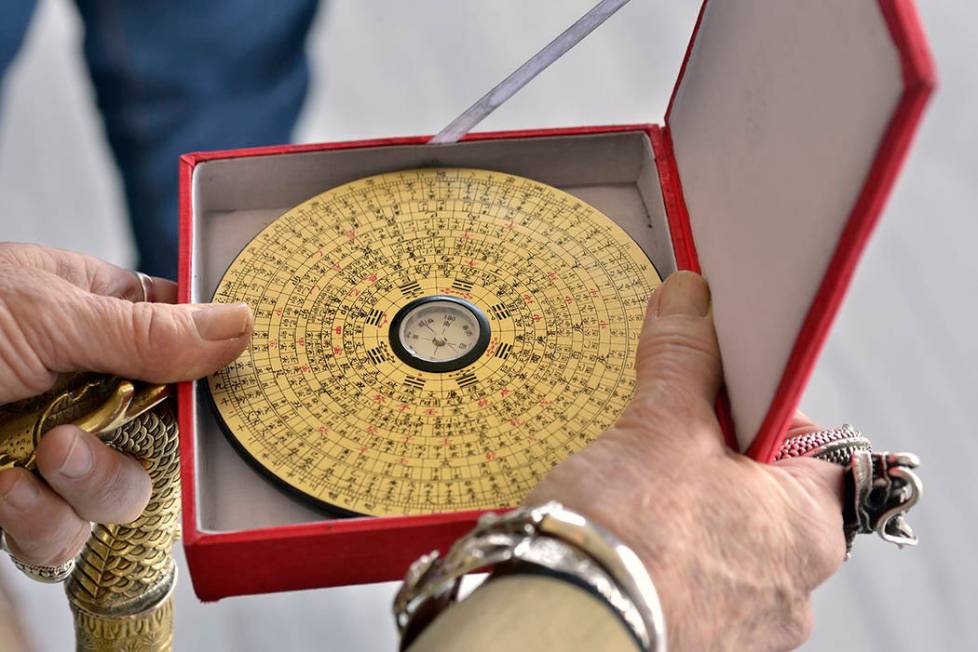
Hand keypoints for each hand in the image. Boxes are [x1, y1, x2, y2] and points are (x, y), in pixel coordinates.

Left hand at [0, 243, 251, 568]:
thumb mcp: (49, 314)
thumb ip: (151, 332)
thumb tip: (244, 325)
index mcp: (100, 319)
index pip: (188, 347)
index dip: (208, 376)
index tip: (222, 397)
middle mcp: (89, 388)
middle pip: (167, 438)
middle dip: (135, 448)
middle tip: (95, 429)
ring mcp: (56, 449)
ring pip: (123, 495)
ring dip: (88, 485)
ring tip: (41, 456)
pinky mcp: (21, 504)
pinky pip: (66, 535)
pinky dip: (41, 521)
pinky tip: (4, 490)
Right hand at [528, 272, 844, 650]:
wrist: (563, 622)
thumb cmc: (628, 539)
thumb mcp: (660, 427)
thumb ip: (684, 359)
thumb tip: (690, 303)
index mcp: (808, 528)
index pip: (812, 444)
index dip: (762, 406)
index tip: (718, 389)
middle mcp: (790, 587)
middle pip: (760, 491)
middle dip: (711, 459)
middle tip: (664, 438)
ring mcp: (742, 625)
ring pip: (721, 539)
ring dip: (684, 509)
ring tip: (633, 490)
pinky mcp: (695, 640)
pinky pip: (688, 579)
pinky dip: (661, 553)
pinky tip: (622, 535)